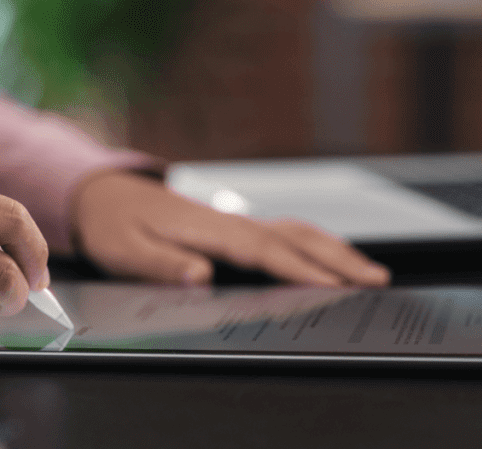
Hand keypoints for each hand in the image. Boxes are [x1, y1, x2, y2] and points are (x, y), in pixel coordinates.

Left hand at [71, 171, 389, 286]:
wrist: (104, 195)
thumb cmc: (112, 224)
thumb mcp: (122, 250)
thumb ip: (161, 263)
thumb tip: (201, 276)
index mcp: (206, 228)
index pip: (262, 250)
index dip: (298, 268)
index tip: (331, 285)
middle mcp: (228, 221)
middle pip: (293, 237)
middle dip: (337, 258)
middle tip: (376, 280)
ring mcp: (234, 222)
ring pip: (295, 232)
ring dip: (334, 250)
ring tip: (369, 273)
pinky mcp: (232, 227)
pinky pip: (283, 233)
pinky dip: (314, 245)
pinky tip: (328, 259)